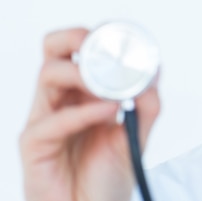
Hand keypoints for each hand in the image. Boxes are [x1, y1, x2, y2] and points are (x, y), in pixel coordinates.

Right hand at [20, 28, 159, 200]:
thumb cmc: (106, 176)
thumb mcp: (135, 136)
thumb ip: (147, 105)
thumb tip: (154, 73)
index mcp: (83, 91)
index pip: (80, 48)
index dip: (100, 36)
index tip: (127, 37)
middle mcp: (61, 98)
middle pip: (53, 49)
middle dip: (77, 37)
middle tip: (101, 44)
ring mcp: (45, 118)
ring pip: (48, 74)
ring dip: (83, 73)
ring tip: (110, 89)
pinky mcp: (35, 145)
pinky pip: (51, 121)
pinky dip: (82, 113)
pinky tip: (107, 113)